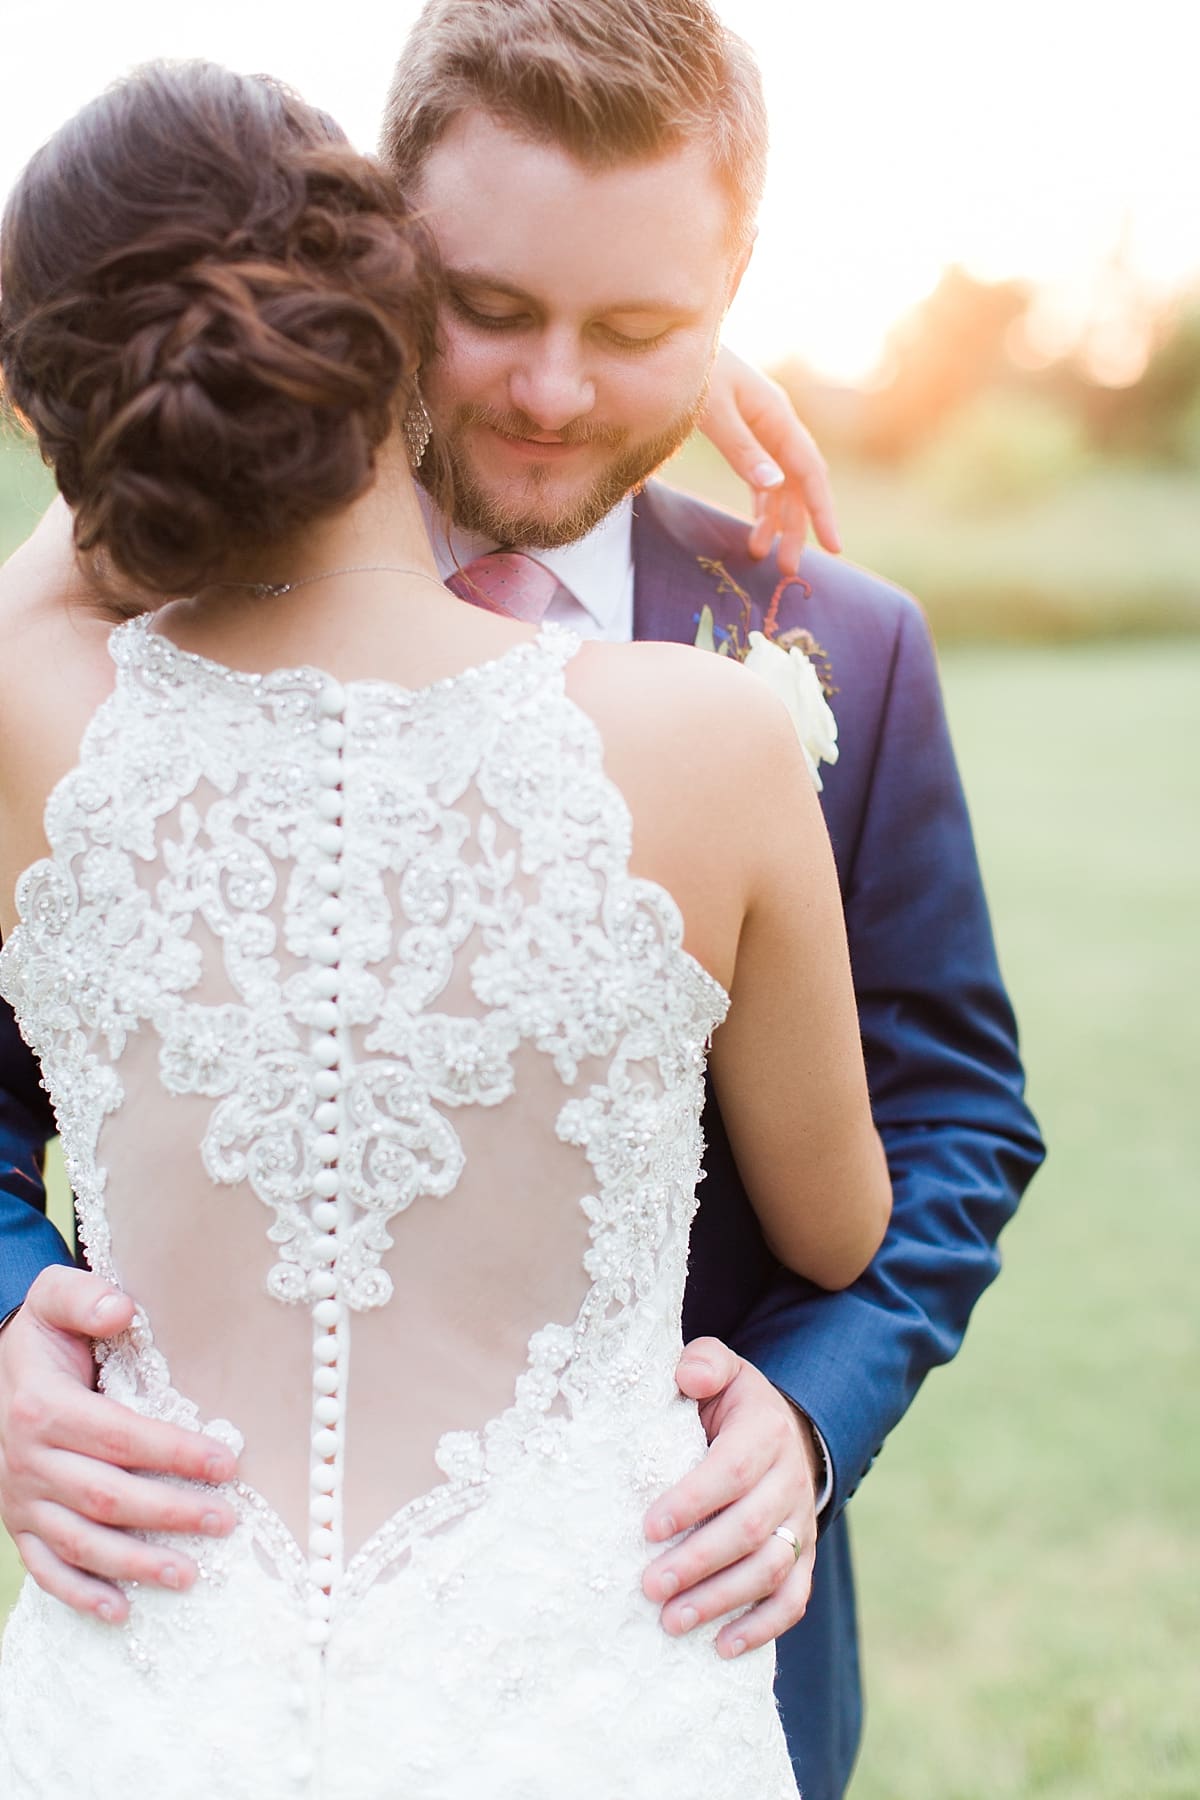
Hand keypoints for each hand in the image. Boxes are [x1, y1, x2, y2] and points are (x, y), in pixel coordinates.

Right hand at [0, 1266, 237, 1623]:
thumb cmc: (41, 1335)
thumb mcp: (54, 1299)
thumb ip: (84, 1297)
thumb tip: (121, 1309)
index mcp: (44, 1407)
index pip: (120, 1436)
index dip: (174, 1453)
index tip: (227, 1464)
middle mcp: (30, 1460)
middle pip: (107, 1496)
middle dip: (170, 1512)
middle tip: (226, 1521)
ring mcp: (22, 1498)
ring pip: (81, 1541)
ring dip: (135, 1563)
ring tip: (188, 1575)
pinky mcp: (18, 1523)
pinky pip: (46, 1567)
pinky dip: (80, 1595)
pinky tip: (121, 1611)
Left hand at [643, 1336, 818, 1657]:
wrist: (781, 1427)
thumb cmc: (729, 1402)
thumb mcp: (720, 1368)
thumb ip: (703, 1363)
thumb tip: (687, 1376)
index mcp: (765, 1430)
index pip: (731, 1470)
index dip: (692, 1500)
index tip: (648, 1527)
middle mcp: (790, 1478)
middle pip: (749, 1528)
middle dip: (698, 1561)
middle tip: (649, 1585)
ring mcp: (800, 1521)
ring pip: (770, 1570)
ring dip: (721, 1599)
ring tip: (671, 1621)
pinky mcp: (803, 1555)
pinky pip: (793, 1599)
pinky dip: (761, 1627)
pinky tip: (721, 1647)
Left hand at [701, 345, 840, 574]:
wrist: (675, 338)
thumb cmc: (692, 370)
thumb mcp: (712, 410)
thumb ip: (741, 448)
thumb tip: (773, 487)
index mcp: (776, 416)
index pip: (809, 471)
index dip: (822, 511)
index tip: (832, 548)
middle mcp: (776, 422)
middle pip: (798, 483)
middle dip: (797, 527)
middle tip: (789, 570)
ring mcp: (762, 427)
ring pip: (781, 482)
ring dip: (775, 520)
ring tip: (762, 555)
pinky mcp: (746, 431)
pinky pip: (764, 474)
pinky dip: (761, 502)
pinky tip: (756, 526)